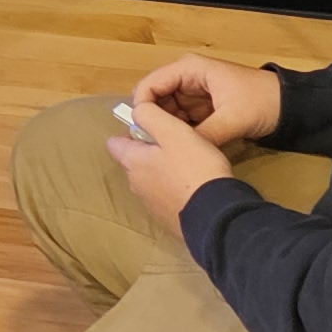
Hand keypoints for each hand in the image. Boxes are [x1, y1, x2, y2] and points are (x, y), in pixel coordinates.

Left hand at [108, 92, 235, 228]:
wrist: (217, 216)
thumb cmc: (194, 167)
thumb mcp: (173, 131)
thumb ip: (150, 116)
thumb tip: (136, 112)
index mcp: (132, 162)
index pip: (114, 143)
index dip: (131, 131)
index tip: (153, 127)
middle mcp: (136, 185)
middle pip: (134, 161)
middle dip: (150, 150)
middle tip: (177, 143)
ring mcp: (151, 205)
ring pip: (151, 179)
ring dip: (164, 170)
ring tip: (189, 164)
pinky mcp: (168, 219)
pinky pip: (166, 197)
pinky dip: (175, 189)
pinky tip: (195, 185)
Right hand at [130, 53, 281, 145]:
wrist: (291, 107)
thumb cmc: (262, 102)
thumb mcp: (233, 119)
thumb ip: (203, 134)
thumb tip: (177, 152)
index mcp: (189, 69)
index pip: (149, 85)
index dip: (142, 109)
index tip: (145, 135)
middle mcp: (186, 78)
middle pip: (156, 100)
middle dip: (155, 122)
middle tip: (156, 148)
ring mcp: (194, 93)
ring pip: (168, 113)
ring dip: (168, 130)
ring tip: (170, 150)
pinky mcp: (202, 108)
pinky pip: (182, 121)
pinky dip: (181, 133)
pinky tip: (184, 148)